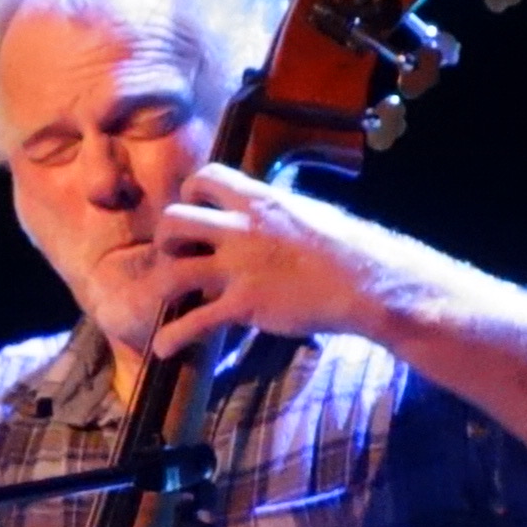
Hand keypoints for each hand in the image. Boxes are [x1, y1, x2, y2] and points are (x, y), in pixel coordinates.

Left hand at [113, 164, 398, 358]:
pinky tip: (163, 348)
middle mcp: (239, 229)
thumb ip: (278, 213)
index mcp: (258, 200)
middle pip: (174, 220)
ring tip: (164, 297)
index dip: (190, 190)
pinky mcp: (245, 305)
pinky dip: (174, 336)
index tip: (194, 207)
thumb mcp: (307, 213)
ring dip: (160, 285)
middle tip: (177, 254)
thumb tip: (275, 214)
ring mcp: (238, 268)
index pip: (206, 177)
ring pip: (173, 270)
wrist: (366, 282)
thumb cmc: (347, 248)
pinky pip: (196, 322)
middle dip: (166, 239)